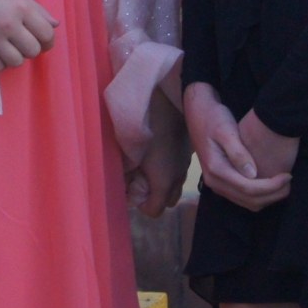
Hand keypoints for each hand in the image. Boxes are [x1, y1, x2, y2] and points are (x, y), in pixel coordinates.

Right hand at [0, 0, 58, 72]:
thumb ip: (35, 9)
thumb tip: (55, 25)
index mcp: (21, 7)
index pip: (47, 35)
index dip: (47, 41)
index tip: (42, 42)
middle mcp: (9, 24)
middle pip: (33, 51)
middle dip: (29, 49)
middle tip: (20, 42)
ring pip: (16, 62)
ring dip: (13, 56)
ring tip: (5, 47)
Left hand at [127, 94, 188, 217]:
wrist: (168, 96)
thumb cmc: (145, 123)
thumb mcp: (128, 149)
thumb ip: (124, 172)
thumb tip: (120, 184)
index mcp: (164, 180)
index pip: (154, 210)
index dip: (140, 205)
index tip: (128, 190)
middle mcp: (178, 176)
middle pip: (167, 201)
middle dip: (152, 196)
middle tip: (137, 179)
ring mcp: (185, 163)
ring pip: (175, 185)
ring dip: (161, 182)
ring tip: (147, 166)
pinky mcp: (187, 150)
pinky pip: (179, 169)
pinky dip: (169, 168)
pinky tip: (158, 153)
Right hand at [183, 82, 290, 211]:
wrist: (198, 114)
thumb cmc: (214, 118)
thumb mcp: (226, 131)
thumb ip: (238, 152)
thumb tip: (253, 174)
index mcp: (216, 169)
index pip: (248, 189)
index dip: (272, 186)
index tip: (288, 175)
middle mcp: (214, 182)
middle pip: (250, 200)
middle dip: (273, 194)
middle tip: (289, 180)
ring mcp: (217, 185)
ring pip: (248, 203)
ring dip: (268, 197)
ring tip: (283, 182)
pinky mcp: (222, 183)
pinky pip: (244, 198)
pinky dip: (260, 194)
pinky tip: (271, 182)